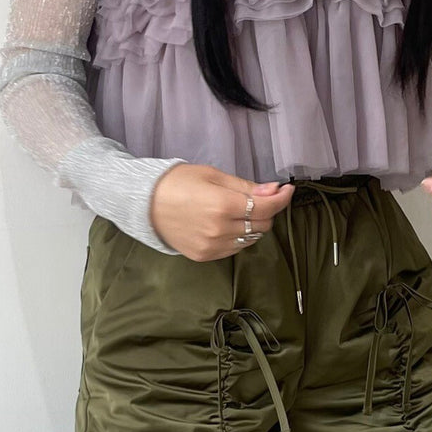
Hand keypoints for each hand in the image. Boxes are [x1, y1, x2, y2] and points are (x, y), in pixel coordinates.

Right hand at [150, 163, 294, 260]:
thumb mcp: (213, 176)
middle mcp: (220, 230)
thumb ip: (246, 187)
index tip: (286, 190)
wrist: (144, 203)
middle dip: (266, 210)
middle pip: (262, 225)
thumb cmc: (178, 183)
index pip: (266, 208)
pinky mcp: (205, 256)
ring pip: (250, 239)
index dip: (281, 198)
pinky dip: (238, 236)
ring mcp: (212, 246)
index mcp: (223, 206)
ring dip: (252, 225)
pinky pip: (234, 248)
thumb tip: (274, 190)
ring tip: (238, 211)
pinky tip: (225, 224)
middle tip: (257, 197)